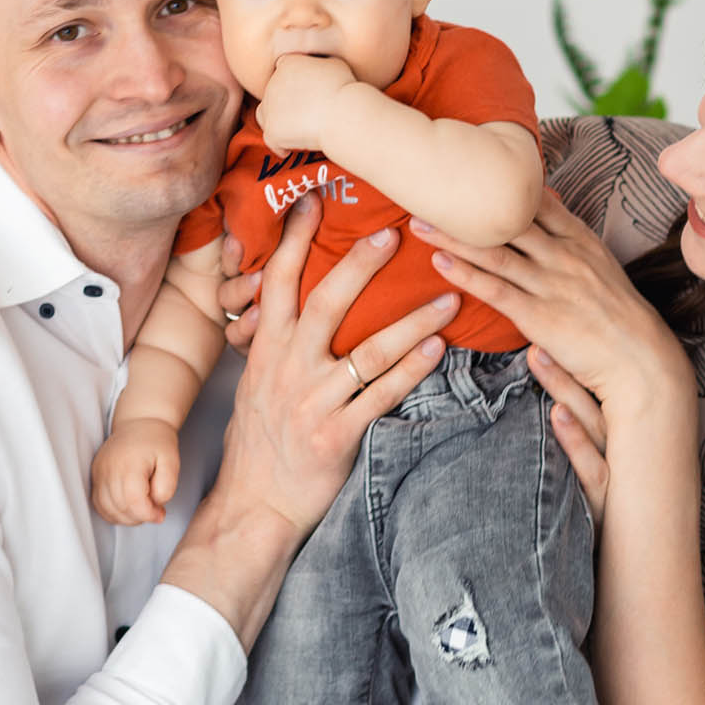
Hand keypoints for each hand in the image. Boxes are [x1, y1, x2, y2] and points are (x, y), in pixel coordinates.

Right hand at [91, 417, 182, 525]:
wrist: (139, 423)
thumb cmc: (157, 441)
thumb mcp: (172, 461)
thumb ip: (167, 486)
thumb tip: (155, 505)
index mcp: (130, 464)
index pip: (133, 500)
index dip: (148, 514)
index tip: (160, 514)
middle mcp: (110, 469)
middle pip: (120, 508)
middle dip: (140, 517)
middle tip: (154, 510)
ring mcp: (99, 472)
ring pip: (107, 510)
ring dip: (126, 517)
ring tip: (142, 508)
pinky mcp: (95, 475)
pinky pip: (98, 504)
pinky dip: (113, 513)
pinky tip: (128, 508)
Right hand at [214, 193, 460, 536]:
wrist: (254, 505)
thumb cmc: (260, 439)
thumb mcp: (256, 380)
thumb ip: (276, 338)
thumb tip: (290, 294)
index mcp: (266, 347)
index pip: (278, 281)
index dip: (295, 239)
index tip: (314, 199)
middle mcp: (287, 367)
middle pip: (326, 302)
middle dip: (360, 264)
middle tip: (395, 232)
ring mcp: (312, 401)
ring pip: (368, 350)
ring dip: (412, 321)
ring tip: (450, 296)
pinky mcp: (335, 435)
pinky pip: (381, 396)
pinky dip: (412, 371)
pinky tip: (439, 349)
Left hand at [254, 54, 357, 152]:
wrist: (343, 114)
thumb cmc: (344, 89)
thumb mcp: (335, 64)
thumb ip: (320, 64)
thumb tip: (321, 68)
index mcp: (287, 64)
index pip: (282, 69)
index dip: (291, 80)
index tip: (304, 90)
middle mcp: (273, 83)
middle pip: (272, 92)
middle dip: (285, 102)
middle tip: (302, 114)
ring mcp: (270, 108)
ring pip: (264, 114)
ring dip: (275, 120)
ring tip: (291, 130)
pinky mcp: (272, 131)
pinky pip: (270, 140)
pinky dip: (280, 146)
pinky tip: (290, 150)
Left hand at [413, 193, 694, 518]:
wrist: (642, 361)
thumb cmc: (618, 318)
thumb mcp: (601, 266)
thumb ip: (570, 238)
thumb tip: (544, 207)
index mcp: (580, 240)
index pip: (534, 201)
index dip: (499, 183)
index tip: (467, 168)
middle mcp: (565, 255)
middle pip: (507, 220)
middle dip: (466, 203)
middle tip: (428, 186)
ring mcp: (553, 285)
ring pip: (494, 252)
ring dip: (453, 235)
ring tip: (420, 221)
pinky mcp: (541, 317)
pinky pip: (496, 290)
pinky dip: (465, 274)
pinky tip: (440, 262)